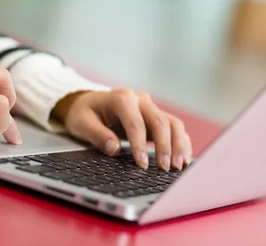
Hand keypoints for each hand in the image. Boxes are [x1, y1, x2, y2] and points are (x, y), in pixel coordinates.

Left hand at [52, 89, 191, 170]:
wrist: (87, 103)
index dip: (140, 145)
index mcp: (121, 98)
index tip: (142, 165)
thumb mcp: (82, 123)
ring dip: (178, 144)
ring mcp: (150, 107)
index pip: (135, 122)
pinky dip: (181, 142)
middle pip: (160, 121)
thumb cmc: (84, 113)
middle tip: (165, 168)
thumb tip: (114, 149)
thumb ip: (98, 135)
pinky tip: (182, 159)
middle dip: (165, 146)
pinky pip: (174, 127)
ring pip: (172, 123)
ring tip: (178, 166)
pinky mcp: (155, 117)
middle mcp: (140, 99)